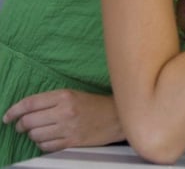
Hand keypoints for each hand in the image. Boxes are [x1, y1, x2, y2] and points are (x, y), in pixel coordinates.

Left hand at [2, 90, 123, 152]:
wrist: (117, 117)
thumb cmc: (94, 104)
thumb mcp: (73, 94)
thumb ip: (50, 101)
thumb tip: (25, 112)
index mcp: (64, 96)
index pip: (29, 104)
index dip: (13, 111)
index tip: (7, 117)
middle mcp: (64, 112)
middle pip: (29, 121)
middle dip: (21, 125)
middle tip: (22, 126)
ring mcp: (68, 128)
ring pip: (35, 135)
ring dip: (33, 135)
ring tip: (40, 131)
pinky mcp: (72, 142)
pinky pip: (46, 146)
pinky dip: (43, 144)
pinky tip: (48, 139)